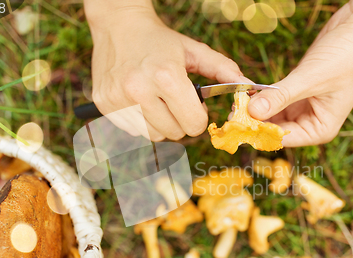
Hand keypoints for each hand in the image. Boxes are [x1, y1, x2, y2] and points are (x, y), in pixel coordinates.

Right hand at [86, 3, 250, 141]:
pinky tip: (139, 101)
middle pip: (174, 134)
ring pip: (153, 136)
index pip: (194, 124)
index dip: (199, 117)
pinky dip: (141, 122)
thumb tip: (248, 87)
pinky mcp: (104, 104)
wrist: (118, 25)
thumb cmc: (160, 41)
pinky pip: (133, 131)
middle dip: (181, 122)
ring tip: (156, 101)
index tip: (195, 106)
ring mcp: (118, 99)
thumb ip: (223, 70)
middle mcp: (139, 90)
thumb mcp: (193, 50)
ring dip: (161, 124)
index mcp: (166, 76)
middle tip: (175, 103)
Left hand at [247, 0, 352, 146]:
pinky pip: (275, 97)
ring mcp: (304, 106)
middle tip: (231, 110)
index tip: (236, 123)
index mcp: (320, 129)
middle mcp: (312, 122)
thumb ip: (281, 96)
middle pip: (275, 128)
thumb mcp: (312, 79)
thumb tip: (252, 113)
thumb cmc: (349, 56)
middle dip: (254, 120)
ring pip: (273, 113)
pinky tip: (248, 91)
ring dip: (256, 107)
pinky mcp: (298, 90)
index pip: (282, 138)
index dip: (259, 132)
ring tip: (236, 100)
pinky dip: (263, 95)